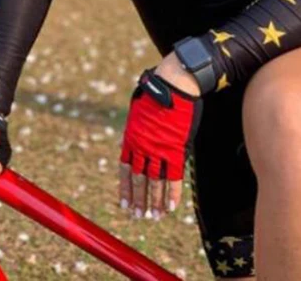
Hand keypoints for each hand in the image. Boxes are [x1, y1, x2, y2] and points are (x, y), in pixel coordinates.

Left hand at [118, 66, 201, 220]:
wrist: (173, 83)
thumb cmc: (156, 93)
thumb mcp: (138, 112)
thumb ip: (135, 132)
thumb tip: (132, 144)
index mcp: (131, 138)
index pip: (124, 170)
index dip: (125, 189)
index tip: (125, 204)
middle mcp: (142, 147)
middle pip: (138, 180)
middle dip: (138, 199)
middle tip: (138, 216)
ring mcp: (158, 149)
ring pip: (155, 182)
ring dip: (154, 201)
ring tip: (154, 216)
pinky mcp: (176, 148)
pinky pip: (173, 177)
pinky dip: (171, 193)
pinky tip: (170, 207)